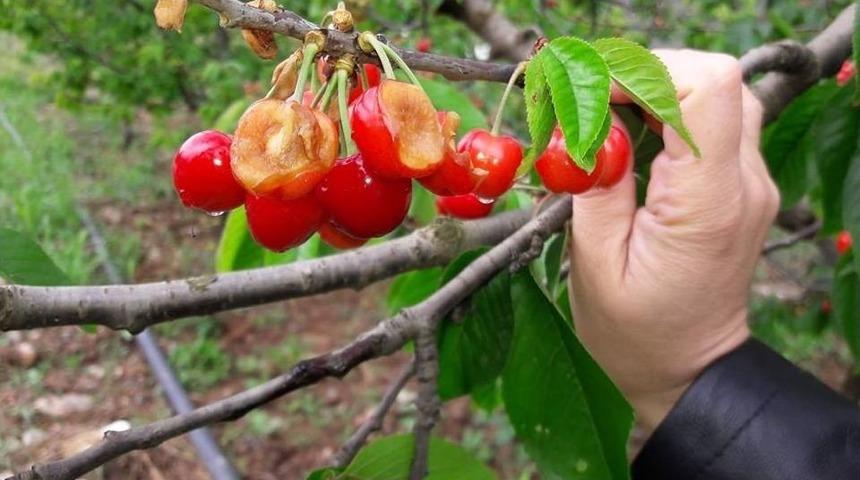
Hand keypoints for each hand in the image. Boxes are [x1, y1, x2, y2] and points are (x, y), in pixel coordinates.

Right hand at [568, 50, 779, 429]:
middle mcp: (744, 184)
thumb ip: (594, 184)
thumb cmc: (635, 334)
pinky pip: (711, 122)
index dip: (642, 73)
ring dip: (654, 92)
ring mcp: (750, 183)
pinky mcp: (739, 186)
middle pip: (713, 78)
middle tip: (587, 103)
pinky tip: (627, 135)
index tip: (589, 94)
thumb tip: (580, 119)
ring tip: (602, 117)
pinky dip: (666, 112)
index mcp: (708, 204)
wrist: (687, 370)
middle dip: (642, 76)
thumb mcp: (595, 264)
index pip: (704, 89)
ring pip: (714, 93)